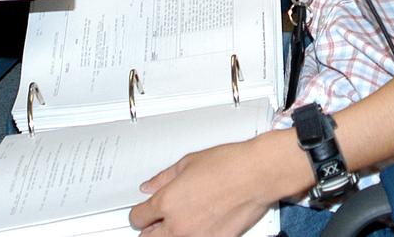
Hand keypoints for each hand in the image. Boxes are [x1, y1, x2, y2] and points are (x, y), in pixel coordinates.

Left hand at [128, 138, 280, 236]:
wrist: (256, 175)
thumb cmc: (228, 165)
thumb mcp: (188, 163)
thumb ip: (163, 178)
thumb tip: (149, 186)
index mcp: (167, 202)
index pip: (138, 218)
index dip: (139, 213)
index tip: (143, 211)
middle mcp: (178, 225)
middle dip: (150, 229)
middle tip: (155, 221)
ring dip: (170, 234)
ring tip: (179, 222)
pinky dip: (192, 236)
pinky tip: (198, 225)